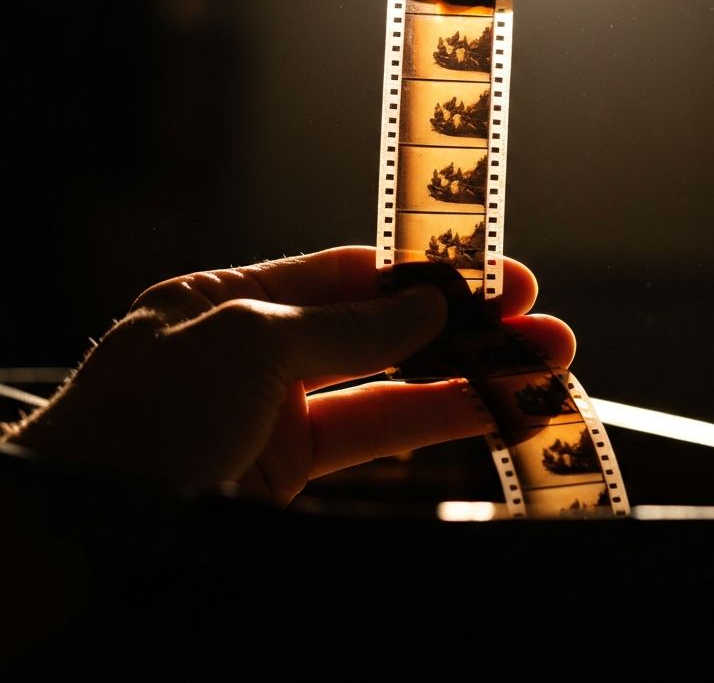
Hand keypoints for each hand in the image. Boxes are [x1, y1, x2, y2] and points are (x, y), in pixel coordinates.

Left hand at [9, 246, 573, 503]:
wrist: (74, 542)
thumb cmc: (138, 422)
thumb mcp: (246, 344)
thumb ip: (346, 327)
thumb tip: (425, 303)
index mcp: (227, 300)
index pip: (343, 273)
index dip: (420, 270)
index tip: (489, 268)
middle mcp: (253, 352)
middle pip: (378, 330)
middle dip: (460, 324)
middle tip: (539, 320)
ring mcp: (272, 417)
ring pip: (388, 389)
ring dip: (466, 378)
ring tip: (543, 369)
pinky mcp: (287, 477)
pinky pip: (373, 439)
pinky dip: (434, 425)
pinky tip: (490, 413)